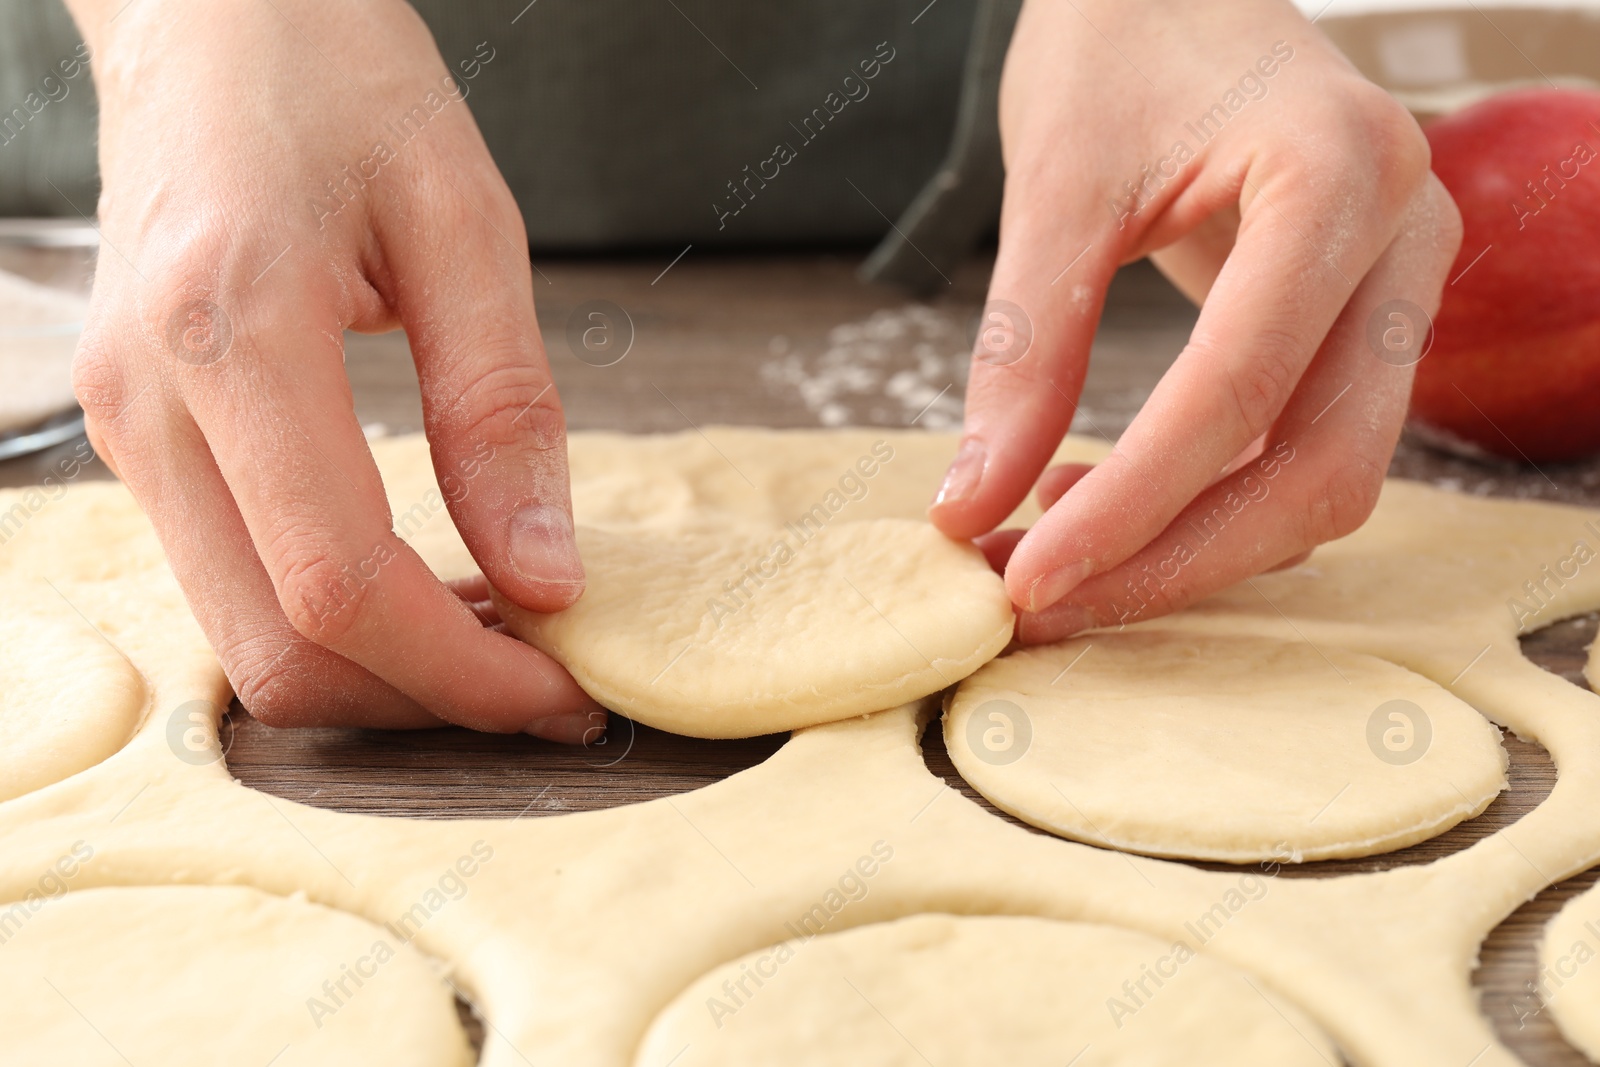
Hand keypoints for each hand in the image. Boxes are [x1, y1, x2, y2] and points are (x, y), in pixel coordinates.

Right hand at [66, 0, 602, 738]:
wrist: (208, 12)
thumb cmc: (336, 79)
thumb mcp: (462, 220)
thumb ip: (503, 409)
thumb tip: (546, 577)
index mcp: (232, 333)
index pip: (341, 583)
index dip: (464, 670)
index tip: (569, 689)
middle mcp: (150, 403)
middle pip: (278, 648)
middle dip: (426, 698)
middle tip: (550, 681)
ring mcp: (127, 428)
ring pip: (245, 638)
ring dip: (382, 669)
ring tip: (503, 633)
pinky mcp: (140, 435)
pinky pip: (234, 582)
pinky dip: (335, 619)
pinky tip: (429, 586)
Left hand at [929, 0, 1461, 641]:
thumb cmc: (1121, 41)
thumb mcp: (1056, 180)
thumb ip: (1021, 348)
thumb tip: (969, 507)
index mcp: (1336, 174)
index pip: (1238, 389)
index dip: (1131, 505)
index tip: (1026, 577)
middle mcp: (1402, 236)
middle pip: (1316, 467)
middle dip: (1172, 559)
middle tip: (1038, 600)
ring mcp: (1399, 285)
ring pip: (1324, 480)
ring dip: (1188, 546)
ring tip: (1048, 550)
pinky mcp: (1365, 321)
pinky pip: (1304, 451)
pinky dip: (1206, 504)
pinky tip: (1099, 502)